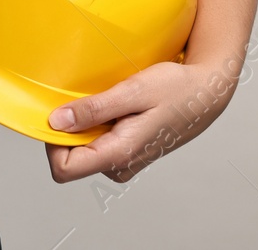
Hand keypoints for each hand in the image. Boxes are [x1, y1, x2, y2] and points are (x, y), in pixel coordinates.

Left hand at [44, 55, 240, 182]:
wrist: (206, 93)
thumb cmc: (175, 89)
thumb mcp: (132, 91)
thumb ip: (94, 109)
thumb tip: (56, 122)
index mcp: (119, 154)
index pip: (64, 168)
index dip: (52, 141)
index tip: (59, 112)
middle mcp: (120, 165)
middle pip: (70, 158)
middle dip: (70, 128)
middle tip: (91, 98)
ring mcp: (125, 161)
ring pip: (84, 149)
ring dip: (86, 124)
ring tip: (110, 101)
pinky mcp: (128, 152)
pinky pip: (98, 142)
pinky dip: (99, 123)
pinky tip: (117, 106)